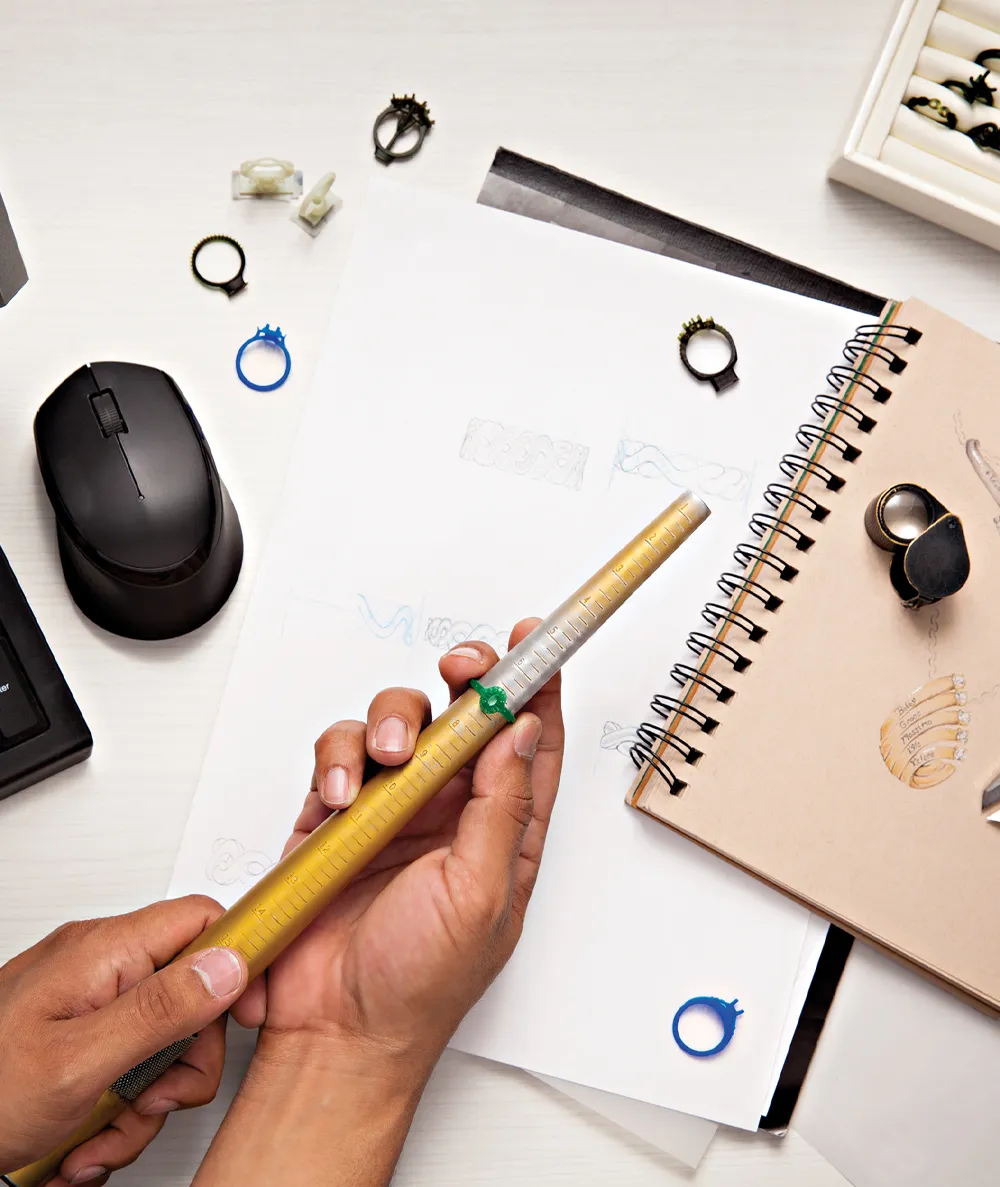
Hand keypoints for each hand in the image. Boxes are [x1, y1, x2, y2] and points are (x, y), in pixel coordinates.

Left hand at [0, 898, 247, 1185]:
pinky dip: (121, 1110)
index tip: (248, 1013)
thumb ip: (159, 1009)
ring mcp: (91, 1002)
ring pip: (166, 1040)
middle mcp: (101, 966)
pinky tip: (89, 1137)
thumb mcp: (78, 1062)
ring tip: (106, 1134)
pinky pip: (133, 1064)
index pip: (204, 919)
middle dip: (185, 1062)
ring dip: (148, 1101)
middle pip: (193, 994)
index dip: (239, 961)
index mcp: (103, 950)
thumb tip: (230, 964)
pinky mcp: (83, 1036)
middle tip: (157, 1099)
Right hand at [197, 620, 563, 1186]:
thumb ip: (502, 808)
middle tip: (462, 669)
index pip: (527, 740)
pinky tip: (342, 795)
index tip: (538, 641)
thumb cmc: (418, 984)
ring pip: (399, 722)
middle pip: (463, 714)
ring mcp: (392, 807)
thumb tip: (521, 732)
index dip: (536, 686)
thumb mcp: (481, 895)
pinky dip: (339, 759)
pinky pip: (341, 754)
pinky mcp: (337, 814)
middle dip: (464, 678)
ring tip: (389, 761)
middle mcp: (450, 809)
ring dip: (394, 723)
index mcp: (501, 828)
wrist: (336, 1031)